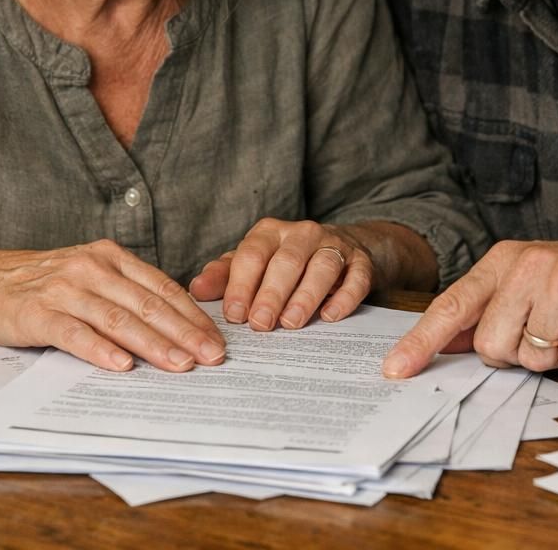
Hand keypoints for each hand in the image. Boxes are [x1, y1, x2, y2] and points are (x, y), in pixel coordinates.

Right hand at [0, 239, 225, 373]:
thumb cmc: (43, 284)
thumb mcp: (89, 276)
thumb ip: (125, 293)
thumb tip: (177, 325)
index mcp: (110, 256)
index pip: (161, 286)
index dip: (191, 314)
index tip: (216, 339)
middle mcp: (91, 267)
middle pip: (146, 303)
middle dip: (184, 333)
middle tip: (211, 357)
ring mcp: (64, 289)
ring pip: (117, 318)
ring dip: (152, 345)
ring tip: (180, 365)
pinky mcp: (38, 313)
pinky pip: (75, 333)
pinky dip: (101, 350)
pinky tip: (122, 366)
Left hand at [188, 219, 373, 330]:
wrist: (345, 248)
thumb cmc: (287, 262)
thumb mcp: (253, 265)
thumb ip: (224, 276)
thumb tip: (196, 290)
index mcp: (270, 233)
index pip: (252, 255)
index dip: (241, 286)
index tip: (235, 315)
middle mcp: (302, 233)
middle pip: (286, 262)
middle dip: (271, 294)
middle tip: (260, 325)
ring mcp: (335, 246)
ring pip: (321, 267)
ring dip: (305, 296)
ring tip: (292, 322)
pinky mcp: (361, 262)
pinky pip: (355, 278)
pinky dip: (344, 297)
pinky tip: (330, 315)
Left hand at [381, 239, 557, 376]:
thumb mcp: (532, 285)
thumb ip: (490, 310)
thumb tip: (445, 342)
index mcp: (505, 259)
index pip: (453, 305)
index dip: (422, 341)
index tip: (394, 370)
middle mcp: (529, 263)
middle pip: (492, 345)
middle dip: (517, 355)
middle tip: (548, 333)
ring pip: (532, 356)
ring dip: (555, 356)